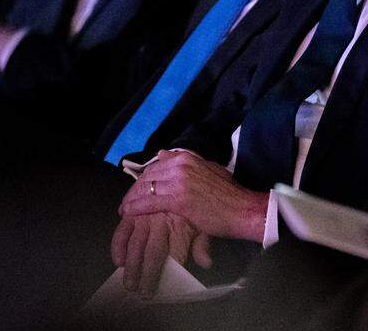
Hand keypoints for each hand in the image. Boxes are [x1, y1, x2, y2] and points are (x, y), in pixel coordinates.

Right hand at [110, 213, 210, 295]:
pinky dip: (118, 245)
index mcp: (181, 225)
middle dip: (147, 275)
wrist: (178, 177)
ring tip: (129, 284)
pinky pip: (122, 229)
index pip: (176, 254)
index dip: (170, 273)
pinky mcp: (132, 211)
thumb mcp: (202, 222)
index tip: (165, 287)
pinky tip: (118, 260)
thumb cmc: (190, 205)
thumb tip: (205, 264)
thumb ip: (202, 244)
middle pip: (154, 252)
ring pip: (136, 244)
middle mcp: (162, 221)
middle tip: (142, 292)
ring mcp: (145, 216)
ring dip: (131, 266)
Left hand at [119, 150, 268, 242]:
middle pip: (148, 176)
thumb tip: (162, 153)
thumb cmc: (230, 194)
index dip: (144, 178)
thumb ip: (186, 161)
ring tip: (124, 209)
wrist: (243, 209)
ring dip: (131, 199)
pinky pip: (148, 202)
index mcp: (188, 157)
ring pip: (145, 188)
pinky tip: (127, 213)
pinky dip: (134, 208)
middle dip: (134, 189)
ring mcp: (179, 182)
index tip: (137, 188)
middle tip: (127, 201)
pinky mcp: (178, 200)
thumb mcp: (209, 169)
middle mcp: (181, 166)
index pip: (157, 164)